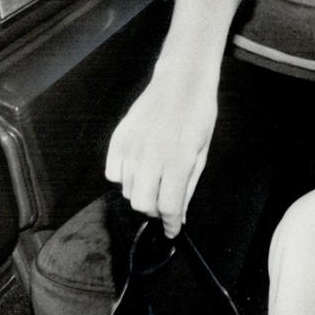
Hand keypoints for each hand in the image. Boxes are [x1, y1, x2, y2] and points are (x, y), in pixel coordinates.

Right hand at [104, 65, 216, 237]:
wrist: (180, 83)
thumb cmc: (198, 117)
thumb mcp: (202, 153)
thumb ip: (188, 187)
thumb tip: (180, 216)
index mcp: (176, 160)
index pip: (168, 206)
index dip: (170, 224)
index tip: (172, 231)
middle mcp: (149, 156)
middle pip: (142, 204)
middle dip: (155, 210)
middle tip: (165, 202)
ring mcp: (129, 147)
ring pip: (127, 191)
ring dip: (141, 193)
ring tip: (154, 178)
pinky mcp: (116, 139)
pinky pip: (112, 174)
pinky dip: (124, 177)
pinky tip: (138, 167)